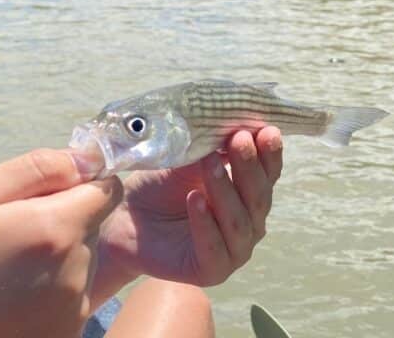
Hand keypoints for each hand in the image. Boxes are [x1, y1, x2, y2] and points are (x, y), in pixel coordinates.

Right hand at [0, 148, 123, 337]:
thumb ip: (35, 168)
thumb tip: (84, 157)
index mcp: (56, 229)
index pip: (108, 190)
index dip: (81, 181)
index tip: (46, 190)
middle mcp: (77, 272)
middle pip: (92, 225)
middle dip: (62, 217)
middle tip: (10, 228)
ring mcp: (74, 310)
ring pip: (82, 260)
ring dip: (56, 253)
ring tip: (6, 263)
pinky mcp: (66, 334)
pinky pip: (72, 295)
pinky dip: (50, 288)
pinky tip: (10, 292)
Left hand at [89, 127, 282, 304]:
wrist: (125, 218)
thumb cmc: (159, 187)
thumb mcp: (185, 161)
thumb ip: (210, 148)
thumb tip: (233, 123)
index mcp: (248, 195)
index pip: (267, 174)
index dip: (269, 153)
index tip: (266, 129)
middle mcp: (249, 223)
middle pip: (257, 196)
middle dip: (249, 166)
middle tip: (239, 139)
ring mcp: (234, 250)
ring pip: (239, 221)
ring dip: (225, 190)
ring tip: (210, 164)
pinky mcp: (212, 270)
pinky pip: (214, 247)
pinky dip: (205, 223)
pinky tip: (195, 200)